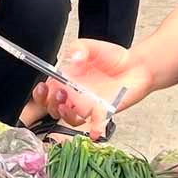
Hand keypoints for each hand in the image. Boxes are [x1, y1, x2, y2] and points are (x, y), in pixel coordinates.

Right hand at [21, 40, 156, 136]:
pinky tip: (94, 130)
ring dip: (65, 115)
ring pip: (69, 119)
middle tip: (58, 93)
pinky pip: (96, 125)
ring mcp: (88, 106)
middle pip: (53, 108)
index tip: (43, 88)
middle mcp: (75, 95)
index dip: (41, 93)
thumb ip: (79, 48)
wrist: (136, 66)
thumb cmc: (113, 57)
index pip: (47, 90)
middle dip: (50, 103)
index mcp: (67, 80)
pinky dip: (94, 129)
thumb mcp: (91, 46)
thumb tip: (73, 59)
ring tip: (68, 104)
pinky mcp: (103, 112)